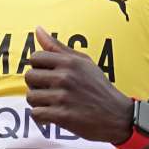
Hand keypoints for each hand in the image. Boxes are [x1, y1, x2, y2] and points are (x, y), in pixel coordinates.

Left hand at [25, 26, 133, 143]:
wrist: (118, 115)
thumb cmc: (99, 87)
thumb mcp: (84, 62)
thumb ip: (58, 47)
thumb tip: (38, 29)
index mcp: (70, 62)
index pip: (35, 57)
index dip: (38, 67)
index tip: (47, 75)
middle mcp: (65, 77)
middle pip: (30, 77)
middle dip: (36, 85)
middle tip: (48, 91)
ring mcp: (63, 97)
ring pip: (31, 96)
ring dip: (38, 103)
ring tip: (51, 104)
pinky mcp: (62, 116)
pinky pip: (36, 114)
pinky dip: (41, 118)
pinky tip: (51, 116)